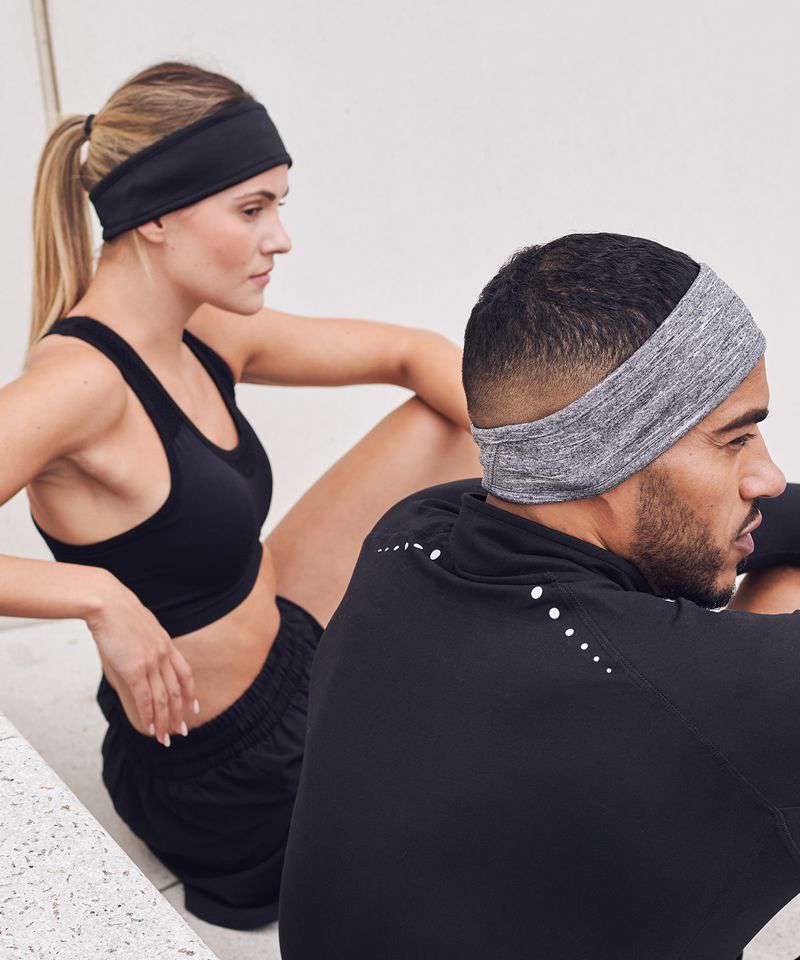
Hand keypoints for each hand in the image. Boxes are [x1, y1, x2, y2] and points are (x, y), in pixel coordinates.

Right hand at [84, 575, 197, 745]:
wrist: (108, 604)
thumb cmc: (119, 615)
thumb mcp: (140, 630)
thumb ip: (146, 647)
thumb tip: (143, 663)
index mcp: (166, 644)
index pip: (185, 673)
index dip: (190, 693)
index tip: (194, 708)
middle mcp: (163, 655)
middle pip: (176, 691)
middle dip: (179, 714)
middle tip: (182, 731)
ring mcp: (150, 662)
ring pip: (162, 699)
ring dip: (165, 721)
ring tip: (166, 738)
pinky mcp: (134, 669)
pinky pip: (145, 698)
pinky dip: (149, 716)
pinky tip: (151, 729)